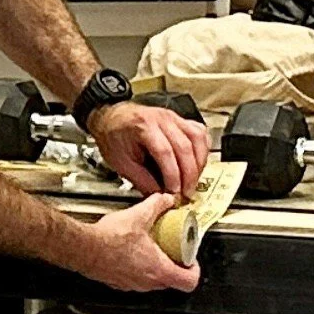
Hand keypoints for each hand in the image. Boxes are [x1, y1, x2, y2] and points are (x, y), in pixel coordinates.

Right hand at [79, 194, 200, 293]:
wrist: (83, 247)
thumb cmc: (109, 239)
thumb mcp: (139, 215)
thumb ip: (157, 205)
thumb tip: (166, 199)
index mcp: (159, 270)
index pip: (189, 281)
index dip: (194, 270)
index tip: (190, 259)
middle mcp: (147, 282)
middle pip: (172, 281)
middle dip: (174, 266)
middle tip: (171, 250)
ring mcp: (132, 285)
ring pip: (152, 282)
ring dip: (155, 268)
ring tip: (150, 250)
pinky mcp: (117, 283)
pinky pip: (134, 280)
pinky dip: (137, 269)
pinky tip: (130, 253)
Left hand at [88, 102, 208, 198]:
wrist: (110, 117)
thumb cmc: (113, 136)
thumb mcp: (120, 162)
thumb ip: (141, 179)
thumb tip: (160, 196)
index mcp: (143, 126)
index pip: (164, 151)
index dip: (172, 174)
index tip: (174, 191)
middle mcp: (161, 119)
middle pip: (184, 146)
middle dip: (188, 174)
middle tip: (186, 192)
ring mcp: (173, 117)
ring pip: (197, 138)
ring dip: (199, 163)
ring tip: (193, 182)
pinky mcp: (180, 120)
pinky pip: (199, 133)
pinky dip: (202, 149)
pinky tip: (198, 164)